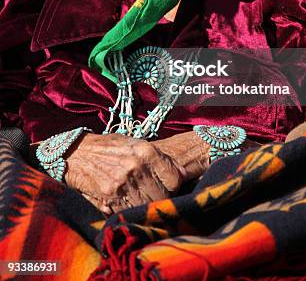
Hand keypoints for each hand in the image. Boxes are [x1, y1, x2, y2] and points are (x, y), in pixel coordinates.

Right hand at [63, 131, 210, 214]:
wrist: (77, 153)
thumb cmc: (109, 148)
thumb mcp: (134, 144)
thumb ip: (155, 158)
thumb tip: (179, 174)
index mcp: (147, 151)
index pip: (175, 179)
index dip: (173, 186)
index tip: (169, 187)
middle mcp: (137, 166)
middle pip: (161, 196)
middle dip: (159, 198)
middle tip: (154, 197)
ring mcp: (123, 183)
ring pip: (146, 206)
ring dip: (144, 207)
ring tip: (139, 200)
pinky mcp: (109, 196)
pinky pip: (129, 211)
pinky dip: (129, 211)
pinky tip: (126, 203)